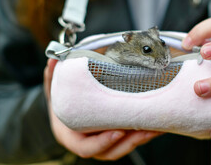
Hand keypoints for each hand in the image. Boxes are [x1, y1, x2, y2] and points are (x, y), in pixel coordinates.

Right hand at [44, 59, 160, 159]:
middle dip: (130, 142)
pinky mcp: (117, 139)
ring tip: (156, 127)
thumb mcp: (55, 91)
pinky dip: (144, 134)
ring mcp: (105, 144)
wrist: (65, 114)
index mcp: (73, 137)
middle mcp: (90, 144)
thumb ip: (52, 77)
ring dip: (142, 139)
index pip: (86, 148)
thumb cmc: (61, 104)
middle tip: (146, 128)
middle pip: (111, 151)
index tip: (117, 132)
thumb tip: (53, 58)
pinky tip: (158, 125)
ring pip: (124, 148)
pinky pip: (131, 141)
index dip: (102, 142)